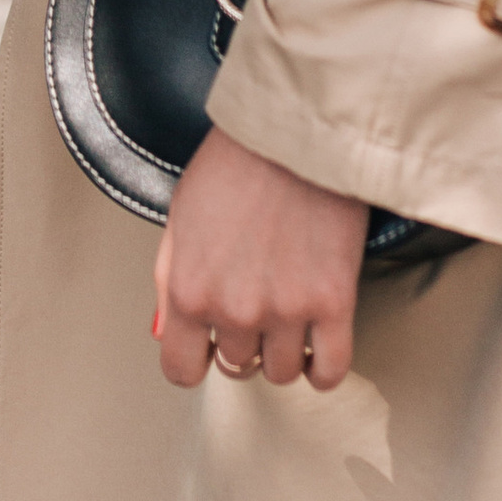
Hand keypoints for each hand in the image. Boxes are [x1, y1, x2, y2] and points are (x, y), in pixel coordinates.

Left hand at [153, 127, 367, 391]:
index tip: (209, 345)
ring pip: (281, 372)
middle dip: (243, 338)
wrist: (297, 128)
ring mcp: (286, 311)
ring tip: (289, 313)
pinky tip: (319, 341)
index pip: (181, 370)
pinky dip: (323, 367)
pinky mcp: (333, 303)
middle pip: (236, 366)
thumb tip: (168, 333)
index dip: (195, 357)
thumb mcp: (180, 215)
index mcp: (188, 291)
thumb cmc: (236, 161)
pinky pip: (329, 371)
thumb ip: (170, 280)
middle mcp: (233, 310)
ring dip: (284, 349)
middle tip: (256, 300)